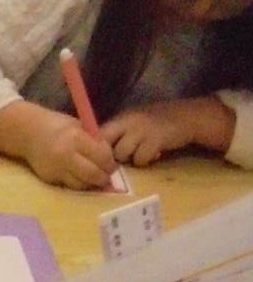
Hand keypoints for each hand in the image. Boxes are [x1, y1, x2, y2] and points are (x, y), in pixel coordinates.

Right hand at [21, 108, 116, 189]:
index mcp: (76, 138)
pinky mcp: (50, 178)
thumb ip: (92, 141)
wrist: (30, 134)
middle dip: (103, 177)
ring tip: (96, 179)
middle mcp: (66, 155)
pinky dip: (79, 183)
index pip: (101, 156)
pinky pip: (70, 185)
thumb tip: (108, 157)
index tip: (112, 164)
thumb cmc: (58, 126)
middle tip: (107, 176)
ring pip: (81, 184)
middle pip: (93, 173)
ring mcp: (57, 169)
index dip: (110, 162)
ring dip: (91, 183)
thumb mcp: (79, 127)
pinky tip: (81, 179)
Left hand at [102, 96, 234, 166]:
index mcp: (121, 118)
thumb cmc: (157, 124)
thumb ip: (117, 135)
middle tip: (116, 164)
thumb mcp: (133, 124)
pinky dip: (146, 161)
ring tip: (141, 154)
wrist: (187, 117)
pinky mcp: (155, 138)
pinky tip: (155, 154)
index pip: (97, 134)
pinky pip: (140, 158)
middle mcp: (128, 120)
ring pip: (121, 153)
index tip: (99, 160)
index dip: (95, 150)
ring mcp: (141, 128)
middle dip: (108, 157)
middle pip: (104, 144)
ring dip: (129, 159)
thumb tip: (97, 154)